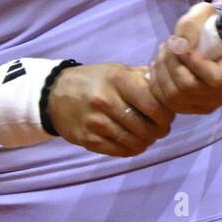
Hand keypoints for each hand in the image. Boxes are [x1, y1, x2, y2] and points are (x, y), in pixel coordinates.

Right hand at [46, 63, 175, 156]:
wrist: (54, 94)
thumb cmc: (93, 80)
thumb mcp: (115, 70)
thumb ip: (141, 77)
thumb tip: (167, 85)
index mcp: (116, 79)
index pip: (153, 103)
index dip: (166, 114)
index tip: (168, 116)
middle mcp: (105, 100)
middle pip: (145, 126)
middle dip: (158, 131)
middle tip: (160, 129)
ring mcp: (95, 122)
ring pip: (133, 141)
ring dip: (146, 142)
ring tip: (148, 137)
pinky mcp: (88, 139)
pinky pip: (119, 151)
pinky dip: (131, 150)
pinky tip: (134, 143)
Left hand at [148, 3, 221, 113]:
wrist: (213, 36)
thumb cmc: (211, 22)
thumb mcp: (203, 13)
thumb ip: (191, 27)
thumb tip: (178, 48)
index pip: (215, 78)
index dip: (193, 63)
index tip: (180, 44)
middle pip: (190, 88)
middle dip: (171, 63)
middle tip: (168, 44)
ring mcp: (213, 102)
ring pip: (176, 97)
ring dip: (161, 72)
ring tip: (163, 52)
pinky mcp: (196, 107)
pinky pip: (169, 103)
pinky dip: (158, 84)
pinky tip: (159, 67)